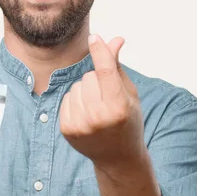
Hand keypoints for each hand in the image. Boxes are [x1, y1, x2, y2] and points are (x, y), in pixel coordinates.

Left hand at [59, 34, 145, 170]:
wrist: (117, 158)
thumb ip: (117, 67)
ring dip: (85, 91)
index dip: (100, 52)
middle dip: (97, 81)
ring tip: (97, 108)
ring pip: (76, 86)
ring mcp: (80, 124)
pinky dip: (75, 102)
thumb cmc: (128, 122)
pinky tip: (86, 115)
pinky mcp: (67, 129)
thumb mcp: (129, 95)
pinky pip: (67, 98)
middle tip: (107, 99)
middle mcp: (98, 117)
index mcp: (118, 107)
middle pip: (89, 77)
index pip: (105, 72)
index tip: (95, 36)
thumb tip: (114, 39)